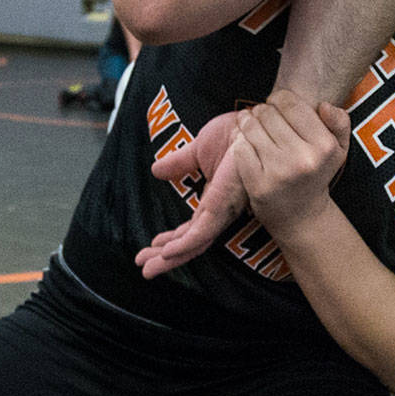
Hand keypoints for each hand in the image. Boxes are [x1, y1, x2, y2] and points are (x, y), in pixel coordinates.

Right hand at [138, 110, 242, 277]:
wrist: (250, 126)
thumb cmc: (235, 136)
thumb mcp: (198, 151)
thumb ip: (178, 164)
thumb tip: (156, 170)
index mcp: (213, 201)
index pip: (189, 228)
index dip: (171, 239)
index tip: (152, 247)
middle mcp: (218, 211)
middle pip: (189, 243)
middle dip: (165, 257)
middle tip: (144, 268)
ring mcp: (221, 211)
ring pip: (193, 244)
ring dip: (169, 258)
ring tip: (148, 270)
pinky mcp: (223, 207)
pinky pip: (202, 232)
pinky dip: (184, 244)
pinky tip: (167, 254)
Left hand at [231, 90, 350, 234]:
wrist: (302, 217)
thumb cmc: (317, 175)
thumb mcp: (339, 150)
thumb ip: (340, 123)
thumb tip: (324, 105)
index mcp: (325, 146)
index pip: (290, 104)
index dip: (279, 99)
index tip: (277, 106)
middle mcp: (304, 158)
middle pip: (268, 113)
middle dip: (262, 111)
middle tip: (263, 118)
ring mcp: (279, 172)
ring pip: (251, 127)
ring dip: (247, 122)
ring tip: (251, 125)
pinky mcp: (258, 184)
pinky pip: (240, 148)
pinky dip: (239, 142)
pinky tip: (246, 143)